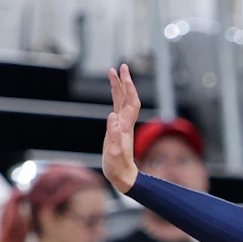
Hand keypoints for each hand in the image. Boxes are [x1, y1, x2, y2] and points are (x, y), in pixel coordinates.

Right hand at [102, 65, 141, 194]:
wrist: (123, 176)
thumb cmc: (118, 167)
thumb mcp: (115, 153)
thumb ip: (114, 135)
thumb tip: (112, 116)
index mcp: (126, 126)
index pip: (131, 102)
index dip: (128, 87)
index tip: (124, 73)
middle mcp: (126, 123)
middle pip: (128, 98)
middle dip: (125, 81)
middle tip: (121, 66)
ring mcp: (122, 125)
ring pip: (121, 101)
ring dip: (118, 86)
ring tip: (112, 72)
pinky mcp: (117, 128)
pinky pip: (117, 107)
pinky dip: (114, 97)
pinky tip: (111, 91)